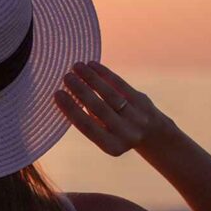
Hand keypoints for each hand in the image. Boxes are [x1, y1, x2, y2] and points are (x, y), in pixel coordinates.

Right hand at [53, 61, 177, 156]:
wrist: (153, 134)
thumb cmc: (116, 132)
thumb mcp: (104, 135)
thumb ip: (89, 119)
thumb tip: (67, 94)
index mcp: (112, 146)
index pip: (87, 126)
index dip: (71, 110)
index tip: (57, 94)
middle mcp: (126, 132)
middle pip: (99, 108)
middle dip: (81, 91)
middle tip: (66, 77)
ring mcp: (137, 116)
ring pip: (110, 94)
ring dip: (92, 78)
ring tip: (76, 66)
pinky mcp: (142, 101)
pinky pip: (121, 84)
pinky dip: (105, 74)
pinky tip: (92, 65)